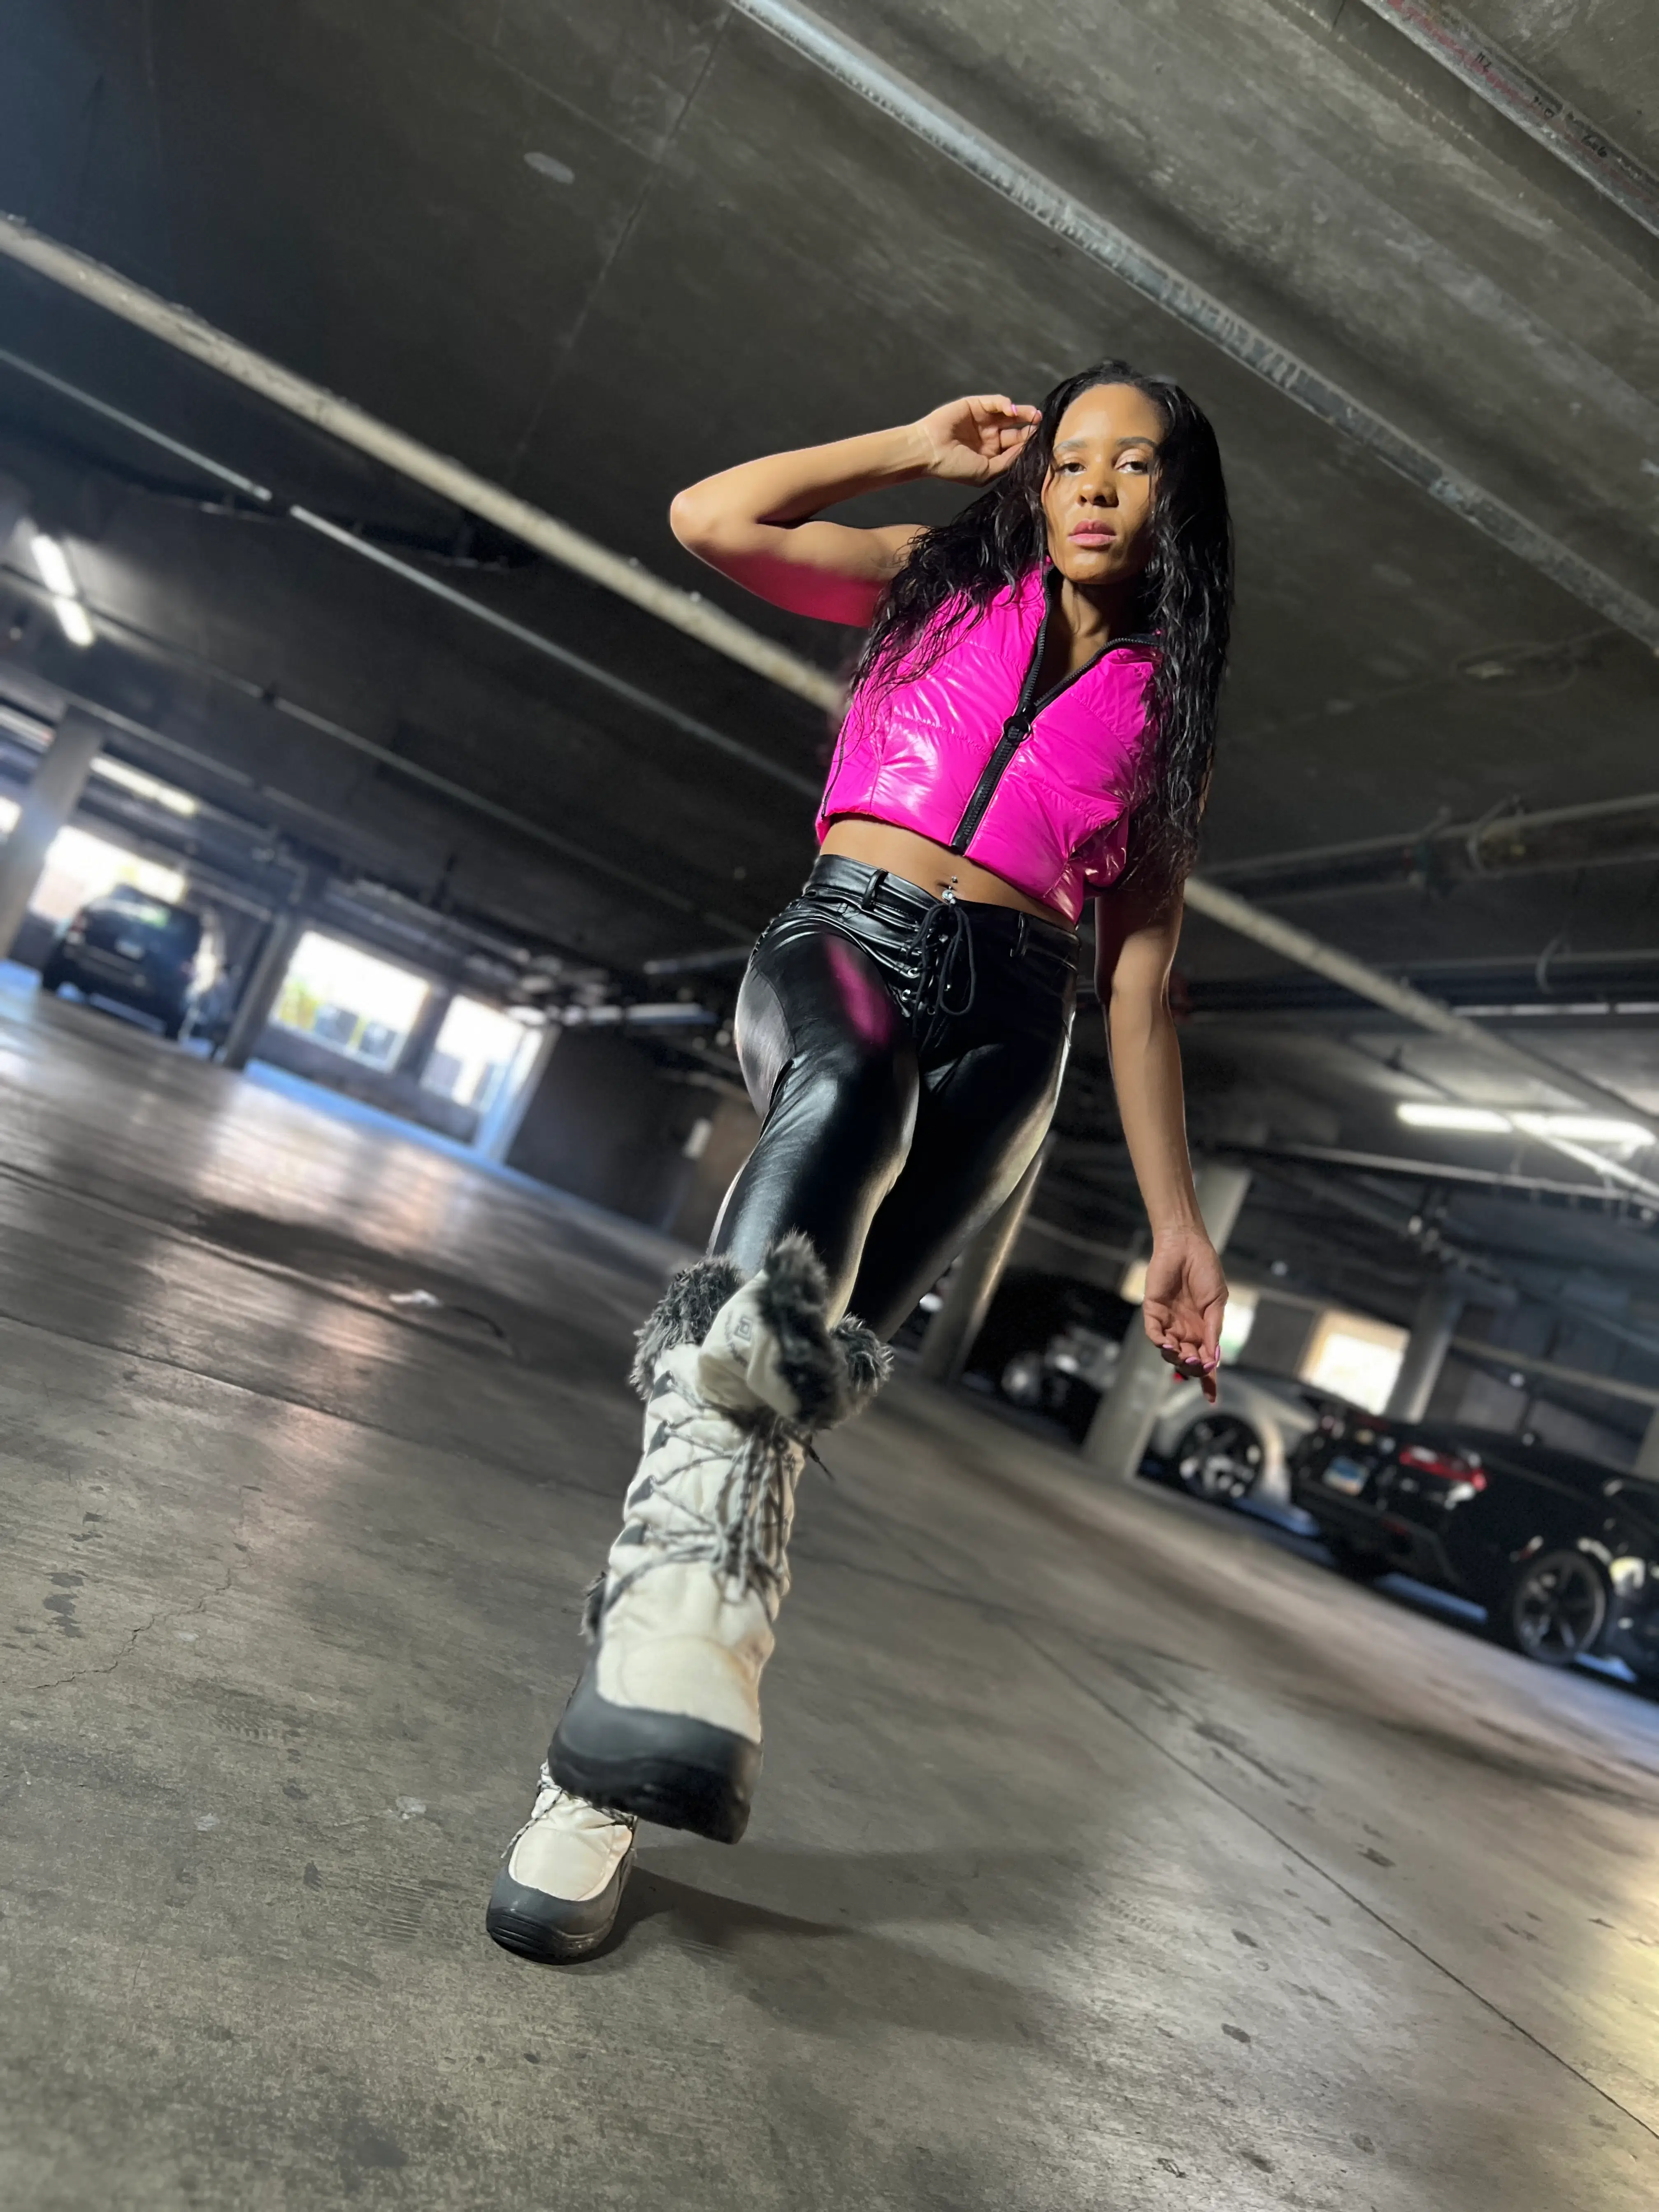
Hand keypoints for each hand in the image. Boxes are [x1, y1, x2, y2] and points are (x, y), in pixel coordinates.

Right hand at [910, 394, 1039, 485]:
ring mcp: (981, 420)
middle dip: (1029, 427)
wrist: (929, 452)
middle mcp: (988, 437)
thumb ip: (1008, 461)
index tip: (1042, 442)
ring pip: (1008, 414)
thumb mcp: (986, 472)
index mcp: (991, 454)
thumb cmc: (954, 467)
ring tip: (1035, 415)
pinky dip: (1005, 404)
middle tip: (1041, 425)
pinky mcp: (974, 405)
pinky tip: (1011, 410)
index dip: (1028, 443)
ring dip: (1023, 413)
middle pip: (1015, 429)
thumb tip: (1027, 449)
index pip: (1015, 446)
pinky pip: (994, 402)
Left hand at [1142, 1231, 1227, 1404]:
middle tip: (1199, 1365)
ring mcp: (1168, 1322)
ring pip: (1169, 1351)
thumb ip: (1213, 1329)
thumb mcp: (1216, 1303)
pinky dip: (1159, 1341)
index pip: (1205, 1360)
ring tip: (1187, 1356)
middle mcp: (1184, 1330)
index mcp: (1202, 1330)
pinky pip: (1153, 1332)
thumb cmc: (1205, 1271)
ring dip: (1177, 1357)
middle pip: (1187, 1360)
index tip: (1212, 1398)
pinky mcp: (1152, 1311)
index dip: (1208, 1380)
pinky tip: (1168, 1344)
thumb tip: (1214, 1356)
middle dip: (1193, 1367)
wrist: (1187, 1246)